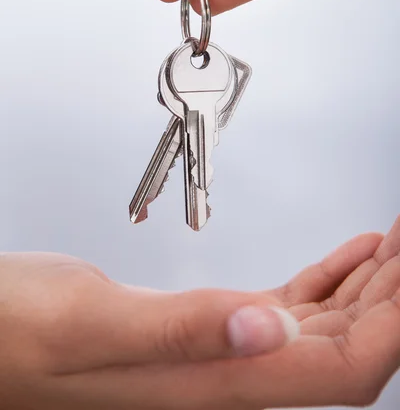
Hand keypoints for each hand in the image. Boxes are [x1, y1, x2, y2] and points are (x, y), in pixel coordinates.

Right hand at [1, 217, 398, 408]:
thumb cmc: (20, 336)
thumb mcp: (90, 324)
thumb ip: (182, 330)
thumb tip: (270, 329)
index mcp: (214, 379)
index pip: (341, 369)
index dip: (393, 322)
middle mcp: (231, 373)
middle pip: (348, 346)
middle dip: (395, 294)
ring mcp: (223, 350)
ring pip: (327, 327)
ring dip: (372, 287)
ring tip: (398, 242)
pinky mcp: (208, 326)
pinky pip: (292, 309)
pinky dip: (331, 281)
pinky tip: (349, 259)